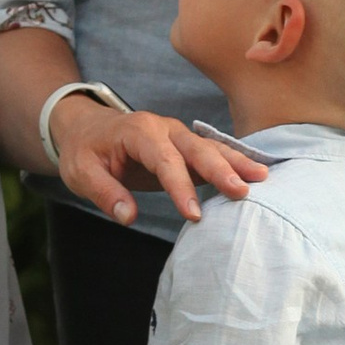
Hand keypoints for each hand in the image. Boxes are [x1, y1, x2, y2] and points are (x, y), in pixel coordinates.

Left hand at [48, 93, 264, 227]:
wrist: (86, 128)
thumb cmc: (84, 151)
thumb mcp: (81, 172)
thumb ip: (104, 193)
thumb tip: (128, 216)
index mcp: (138, 132)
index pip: (164, 160)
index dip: (180, 188)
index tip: (194, 214)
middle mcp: (164, 129)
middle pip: (196, 149)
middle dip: (220, 170)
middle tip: (242, 192)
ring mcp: (178, 135)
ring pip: (210, 147)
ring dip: (236, 162)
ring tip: (262, 177)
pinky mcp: (184, 147)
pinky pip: (211, 152)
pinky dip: (233, 161)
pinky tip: (255, 173)